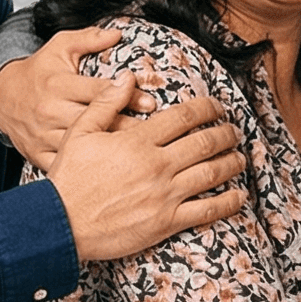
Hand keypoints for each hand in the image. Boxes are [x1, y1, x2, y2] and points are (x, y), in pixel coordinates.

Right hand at [0, 27, 159, 168]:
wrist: (2, 98)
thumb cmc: (38, 72)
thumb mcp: (59, 47)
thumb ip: (87, 39)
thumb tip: (116, 33)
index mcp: (58, 85)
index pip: (98, 91)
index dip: (126, 96)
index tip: (151, 102)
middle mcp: (50, 111)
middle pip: (95, 122)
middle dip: (127, 127)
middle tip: (158, 134)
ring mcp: (44, 136)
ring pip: (84, 147)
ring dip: (113, 152)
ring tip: (143, 157)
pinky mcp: (39, 154)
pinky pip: (67, 166)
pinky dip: (89, 171)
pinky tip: (112, 174)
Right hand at [46, 81, 244, 261]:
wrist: (61, 224)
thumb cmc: (68, 179)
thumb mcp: (80, 132)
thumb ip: (106, 103)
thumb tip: (128, 77)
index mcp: (138, 141)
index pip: (184, 116)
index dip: (207, 108)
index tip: (217, 106)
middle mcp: (157, 165)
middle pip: (205, 142)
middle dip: (225, 133)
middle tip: (233, 130)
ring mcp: (164, 195)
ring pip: (211, 173)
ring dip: (231, 162)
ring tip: (240, 157)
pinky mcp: (166, 222)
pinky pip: (206, 210)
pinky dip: (228, 202)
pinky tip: (239, 196)